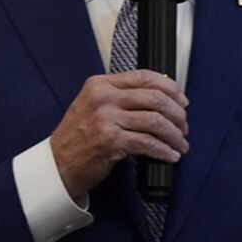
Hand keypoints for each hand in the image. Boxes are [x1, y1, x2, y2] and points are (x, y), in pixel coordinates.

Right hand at [50, 70, 189, 198]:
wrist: (57, 164)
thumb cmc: (78, 137)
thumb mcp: (94, 105)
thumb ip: (120, 97)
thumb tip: (160, 97)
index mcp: (101, 84)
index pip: (145, 77)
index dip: (170, 88)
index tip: (182, 101)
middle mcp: (103, 97)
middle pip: (155, 98)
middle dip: (177, 114)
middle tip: (184, 127)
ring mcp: (106, 119)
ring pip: (155, 121)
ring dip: (174, 135)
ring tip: (180, 144)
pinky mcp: (110, 141)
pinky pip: (147, 143)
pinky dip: (164, 150)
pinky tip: (170, 155)